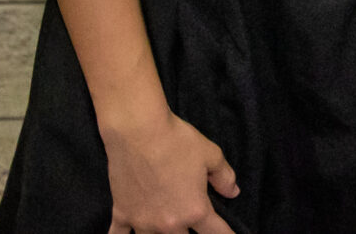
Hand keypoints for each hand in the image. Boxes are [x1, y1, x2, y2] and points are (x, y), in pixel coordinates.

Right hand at [103, 105, 238, 232]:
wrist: (138, 132)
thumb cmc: (178, 142)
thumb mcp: (212, 156)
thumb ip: (225, 178)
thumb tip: (233, 192)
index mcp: (195, 210)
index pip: (217, 232)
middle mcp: (168, 223)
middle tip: (196, 229)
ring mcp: (142, 222)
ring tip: (167, 232)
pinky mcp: (121, 214)